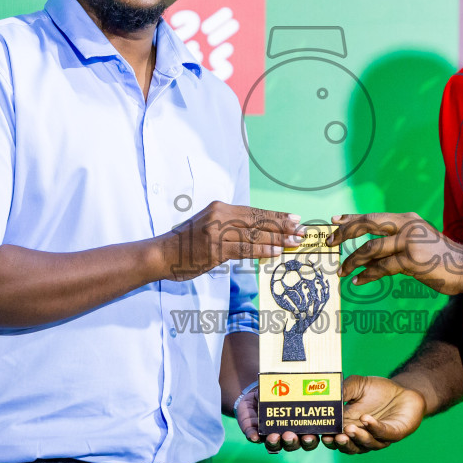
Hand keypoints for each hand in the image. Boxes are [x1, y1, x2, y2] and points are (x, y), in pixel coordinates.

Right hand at [162, 203, 303, 280]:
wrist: (161, 254)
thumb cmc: (186, 243)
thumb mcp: (208, 225)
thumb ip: (230, 226)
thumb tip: (256, 233)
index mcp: (220, 208)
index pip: (254, 211)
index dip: (276, 216)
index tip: (294, 218)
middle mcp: (220, 216)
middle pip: (258, 221)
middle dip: (282, 226)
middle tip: (301, 230)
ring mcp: (217, 233)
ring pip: (254, 235)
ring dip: (277, 239)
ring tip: (294, 242)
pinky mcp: (215, 250)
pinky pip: (244, 249)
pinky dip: (262, 250)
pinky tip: (276, 251)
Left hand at [234, 383, 321, 452]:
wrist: (257, 394)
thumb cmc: (280, 392)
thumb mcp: (289, 389)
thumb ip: (294, 389)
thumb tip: (302, 385)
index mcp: (302, 425)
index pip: (313, 437)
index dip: (318, 440)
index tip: (320, 437)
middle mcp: (288, 435)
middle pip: (295, 444)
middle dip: (293, 441)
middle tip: (290, 435)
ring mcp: (272, 436)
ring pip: (275, 446)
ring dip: (275, 443)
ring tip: (273, 437)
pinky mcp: (255, 433)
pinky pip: (254, 438)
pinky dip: (254, 437)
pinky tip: (255, 436)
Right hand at [327, 375, 425, 454]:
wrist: (405, 392)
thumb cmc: (379, 390)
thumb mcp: (357, 385)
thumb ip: (343, 388)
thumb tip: (326, 392)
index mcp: (347, 425)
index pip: (332, 436)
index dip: (324, 437)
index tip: (315, 433)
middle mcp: (360, 436)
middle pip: (347, 446)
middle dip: (339, 443)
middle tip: (334, 436)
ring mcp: (377, 438)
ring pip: (364, 444)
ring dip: (356, 437)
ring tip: (349, 428)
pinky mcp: (394, 434)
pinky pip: (383, 434)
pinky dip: (374, 428)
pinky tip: (366, 419)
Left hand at [329, 212, 462, 295]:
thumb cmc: (442, 257)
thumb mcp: (420, 240)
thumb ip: (398, 240)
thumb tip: (373, 250)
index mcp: (407, 219)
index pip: (373, 216)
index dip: (352, 218)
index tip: (334, 221)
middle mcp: (406, 226)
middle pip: (368, 225)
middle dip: (345, 233)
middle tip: (329, 242)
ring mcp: (409, 242)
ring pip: (371, 249)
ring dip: (353, 261)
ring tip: (342, 271)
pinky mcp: (411, 260)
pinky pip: (381, 268)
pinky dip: (367, 275)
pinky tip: (358, 281)